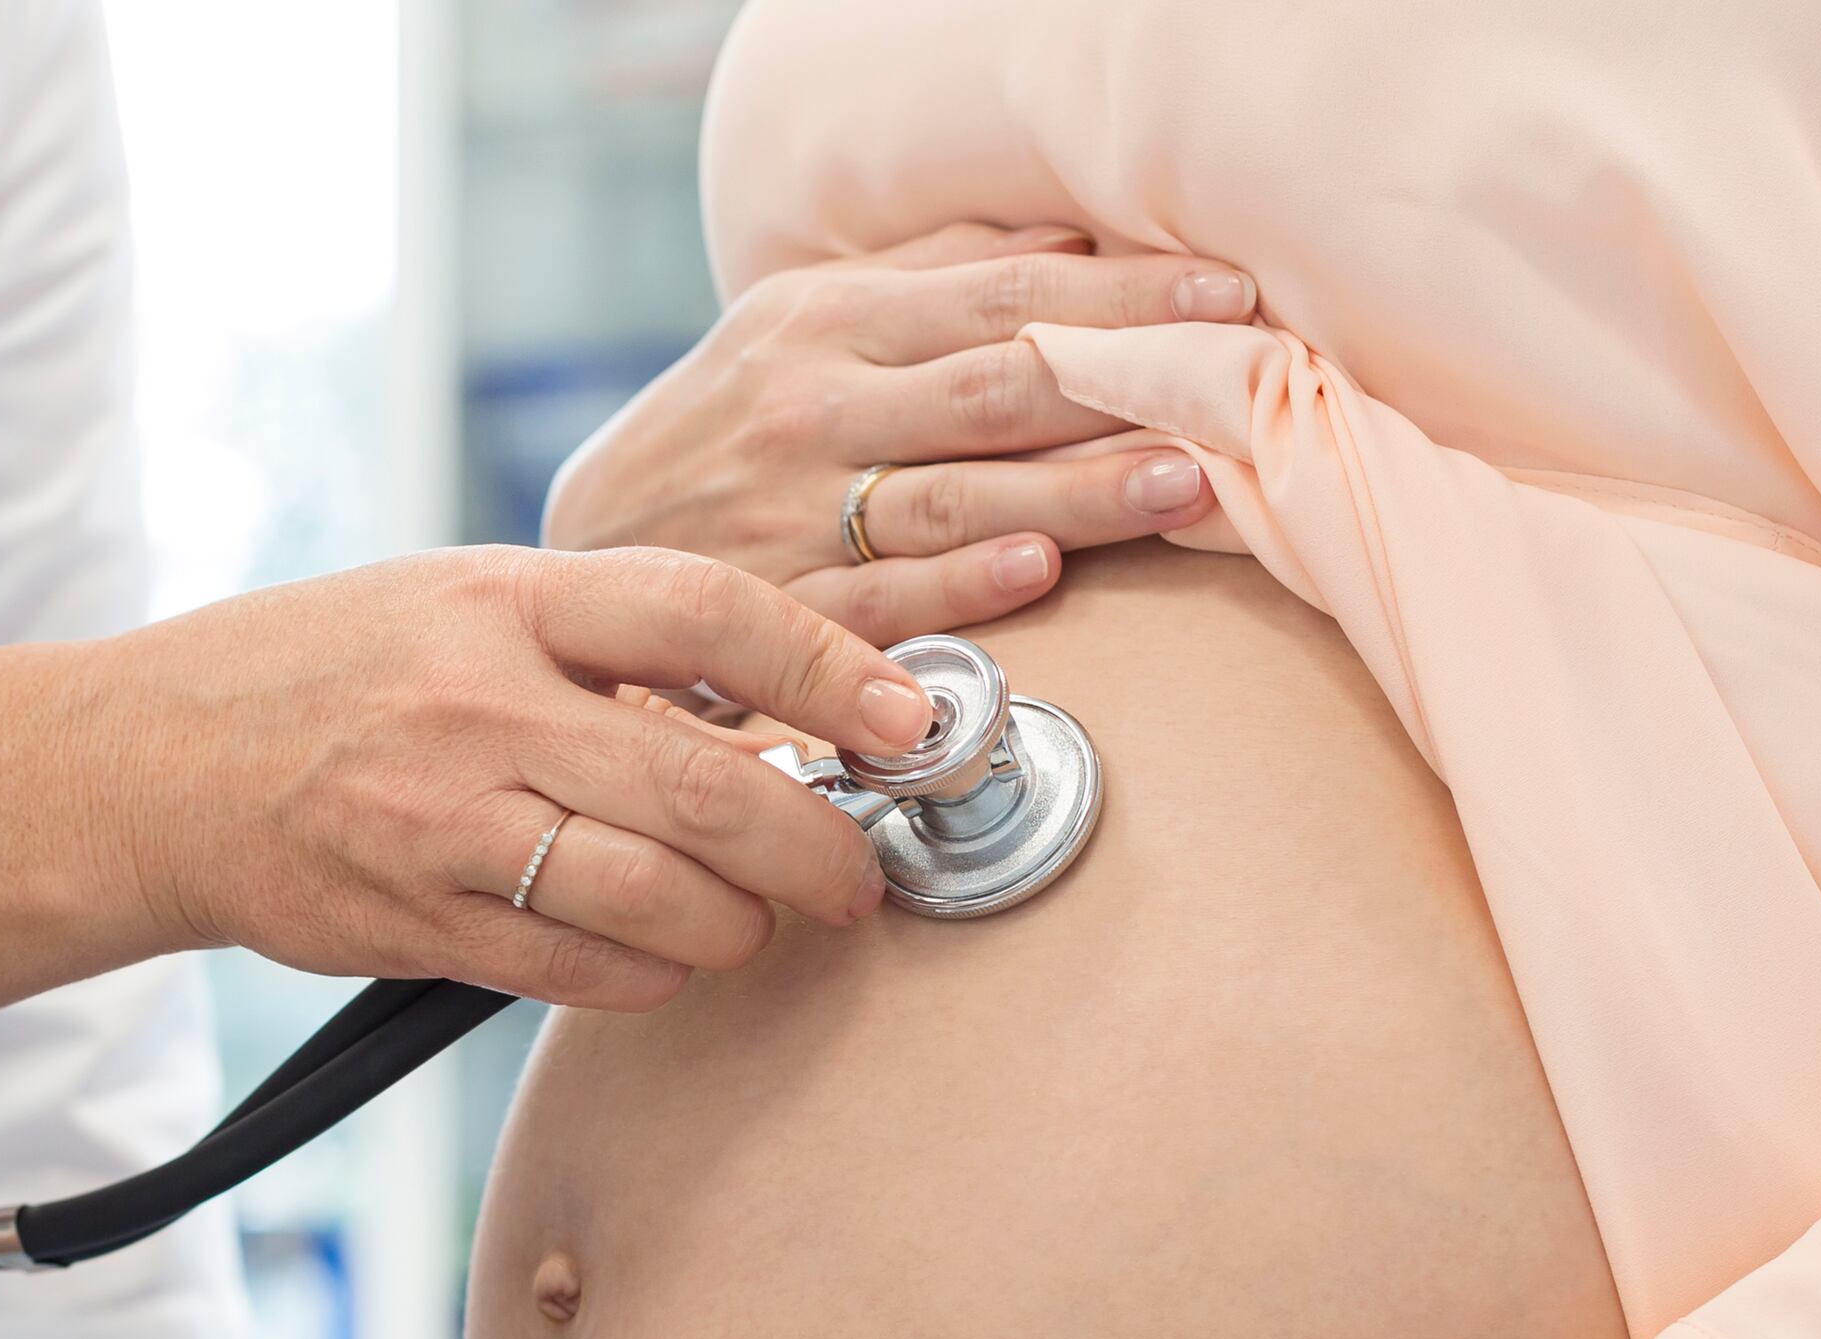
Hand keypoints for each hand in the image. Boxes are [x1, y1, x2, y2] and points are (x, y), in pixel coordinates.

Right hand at [93, 544, 935, 1011]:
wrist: (153, 762)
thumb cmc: (334, 669)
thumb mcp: (466, 602)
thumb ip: (610, 645)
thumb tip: (785, 712)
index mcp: (506, 597)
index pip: (706, 613)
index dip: (830, 670)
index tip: (909, 717)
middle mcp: (478, 704)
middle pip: (706, 792)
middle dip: (818, 850)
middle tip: (858, 877)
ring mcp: (441, 821)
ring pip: (655, 902)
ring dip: (739, 927)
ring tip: (757, 919)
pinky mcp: (414, 922)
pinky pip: (581, 972)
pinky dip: (654, 975)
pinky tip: (664, 954)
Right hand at [544, 223, 1254, 644]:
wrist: (587, 548)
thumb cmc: (722, 428)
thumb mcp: (800, 326)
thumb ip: (928, 284)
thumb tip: (1068, 244)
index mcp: (827, 322)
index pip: (1001, 297)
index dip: (1122, 294)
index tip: (1227, 292)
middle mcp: (812, 408)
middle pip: (993, 387)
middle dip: (1121, 382)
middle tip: (1233, 383)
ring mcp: (791, 513)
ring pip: (955, 494)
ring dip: (1075, 493)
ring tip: (1180, 486)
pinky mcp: (778, 612)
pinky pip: (882, 599)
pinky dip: (961, 587)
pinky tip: (1038, 574)